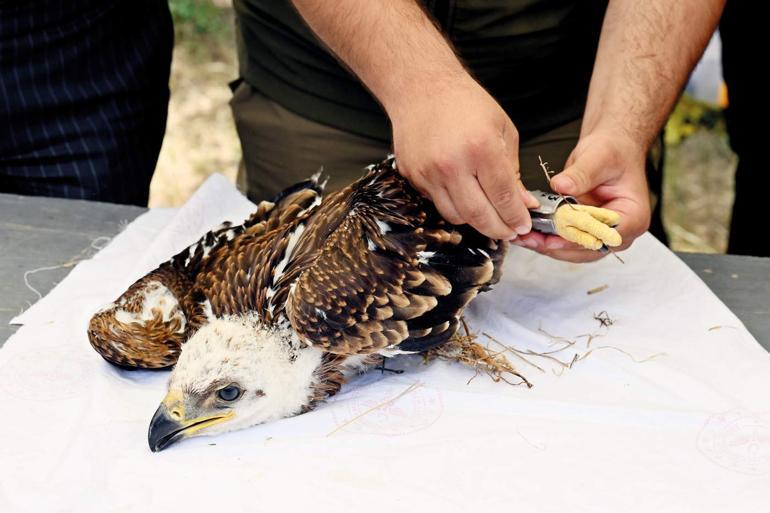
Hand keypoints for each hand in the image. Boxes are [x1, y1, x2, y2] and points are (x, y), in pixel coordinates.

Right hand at [391, 76, 538, 239]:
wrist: (420, 87)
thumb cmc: (465, 103)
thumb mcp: (502, 130)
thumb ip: (513, 171)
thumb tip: (523, 203)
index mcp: (481, 148)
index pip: (503, 197)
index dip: (516, 217)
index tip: (524, 226)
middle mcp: (452, 164)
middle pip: (479, 215)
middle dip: (499, 230)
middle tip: (510, 231)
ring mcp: (428, 173)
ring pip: (456, 215)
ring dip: (475, 220)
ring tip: (488, 213)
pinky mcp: (413, 177)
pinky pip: (436, 203)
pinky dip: (453, 204)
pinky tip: (464, 194)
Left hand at [515, 131, 650, 261]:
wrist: (611, 147)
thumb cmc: (614, 151)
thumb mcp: (599, 157)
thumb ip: (581, 174)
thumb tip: (561, 186)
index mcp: (633, 215)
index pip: (605, 236)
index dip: (579, 240)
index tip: (555, 238)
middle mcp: (619, 231)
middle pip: (587, 249)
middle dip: (557, 247)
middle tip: (531, 239)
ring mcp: (601, 232)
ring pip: (574, 250)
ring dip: (548, 245)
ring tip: (524, 238)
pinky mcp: (585, 230)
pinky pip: (566, 240)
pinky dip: (547, 238)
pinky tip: (529, 233)